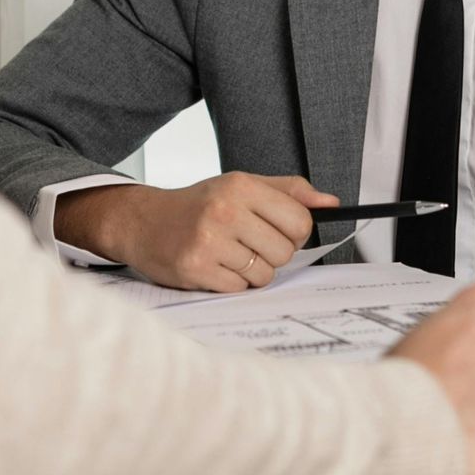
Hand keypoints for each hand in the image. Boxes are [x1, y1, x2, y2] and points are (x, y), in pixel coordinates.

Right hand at [54, 173, 340, 291]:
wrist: (143, 222)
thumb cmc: (198, 205)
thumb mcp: (241, 186)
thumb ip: (288, 192)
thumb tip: (331, 203)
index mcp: (241, 186)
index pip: (300, 221)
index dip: (296, 232)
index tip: (280, 231)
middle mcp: (225, 211)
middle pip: (284, 252)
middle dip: (273, 254)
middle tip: (249, 244)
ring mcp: (208, 241)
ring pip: (263, 274)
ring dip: (252, 271)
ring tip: (229, 255)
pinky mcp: (195, 269)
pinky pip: (238, 289)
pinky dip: (231, 283)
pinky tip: (214, 266)